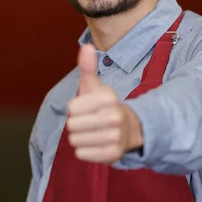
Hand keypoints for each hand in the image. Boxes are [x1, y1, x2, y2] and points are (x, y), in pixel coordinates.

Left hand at [66, 44, 142, 163]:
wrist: (129, 128)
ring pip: (75, 140)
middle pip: (72, 125)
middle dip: (76, 124)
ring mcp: (115, 137)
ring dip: (79, 137)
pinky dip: (84, 150)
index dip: (75, 108)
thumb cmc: (103, 105)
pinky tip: (95, 143)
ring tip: (91, 132)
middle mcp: (114, 118)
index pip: (71, 108)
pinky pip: (82, 154)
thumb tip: (86, 46)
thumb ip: (87, 67)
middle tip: (88, 121)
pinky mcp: (113, 154)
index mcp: (108, 99)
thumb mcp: (95, 85)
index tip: (86, 107)